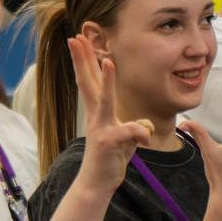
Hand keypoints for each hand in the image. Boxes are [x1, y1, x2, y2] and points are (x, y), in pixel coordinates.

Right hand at [70, 36, 152, 194]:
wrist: (98, 183)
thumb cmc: (111, 159)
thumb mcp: (126, 139)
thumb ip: (133, 126)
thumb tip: (144, 124)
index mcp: (98, 112)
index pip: (90, 80)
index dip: (86, 59)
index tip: (79, 39)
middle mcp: (96, 116)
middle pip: (87, 82)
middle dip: (83, 59)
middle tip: (75, 37)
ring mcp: (100, 128)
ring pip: (103, 100)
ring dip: (106, 80)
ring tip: (108, 61)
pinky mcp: (108, 142)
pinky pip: (126, 132)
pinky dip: (138, 131)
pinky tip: (146, 136)